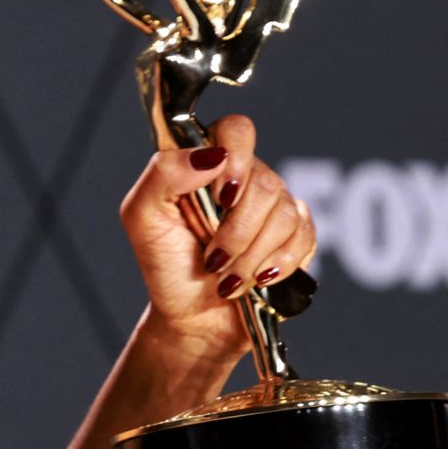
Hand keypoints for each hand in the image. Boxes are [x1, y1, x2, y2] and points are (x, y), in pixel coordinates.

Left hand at [119, 114, 316, 360]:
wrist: (190, 318)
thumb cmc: (164, 264)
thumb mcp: (142, 217)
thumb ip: (163, 174)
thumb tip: (210, 155)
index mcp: (207, 164)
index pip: (236, 130)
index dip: (236, 157)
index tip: (219, 196)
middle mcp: (245, 179)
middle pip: (264, 181)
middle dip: (236, 231)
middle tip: (212, 258)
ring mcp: (273, 207)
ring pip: (284, 213)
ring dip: (251, 255)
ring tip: (228, 277)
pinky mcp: (296, 237)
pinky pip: (305, 236)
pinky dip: (278, 264)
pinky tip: (256, 279)